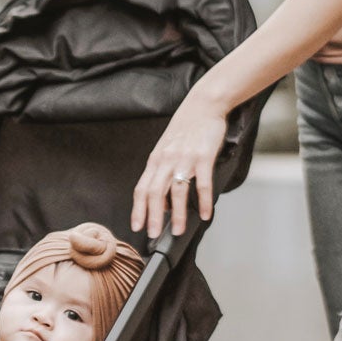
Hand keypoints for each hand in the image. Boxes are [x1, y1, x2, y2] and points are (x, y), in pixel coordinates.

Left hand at [131, 87, 227, 239]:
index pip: (142, 189)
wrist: (203, 105)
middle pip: (154, 193)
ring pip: (176, 191)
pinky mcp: (203, 157)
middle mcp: (167, 160)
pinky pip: (202, 184)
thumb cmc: (186, 128)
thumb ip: (162, 172)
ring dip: (176, 213)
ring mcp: (184, 159)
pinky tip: (204, 213)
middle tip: (153, 235)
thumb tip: (162, 200)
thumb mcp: (167, 149)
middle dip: (152, 217)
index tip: (137, 226)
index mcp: (156, 160)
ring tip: (178, 230)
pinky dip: (203, 201)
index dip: (138, 209)